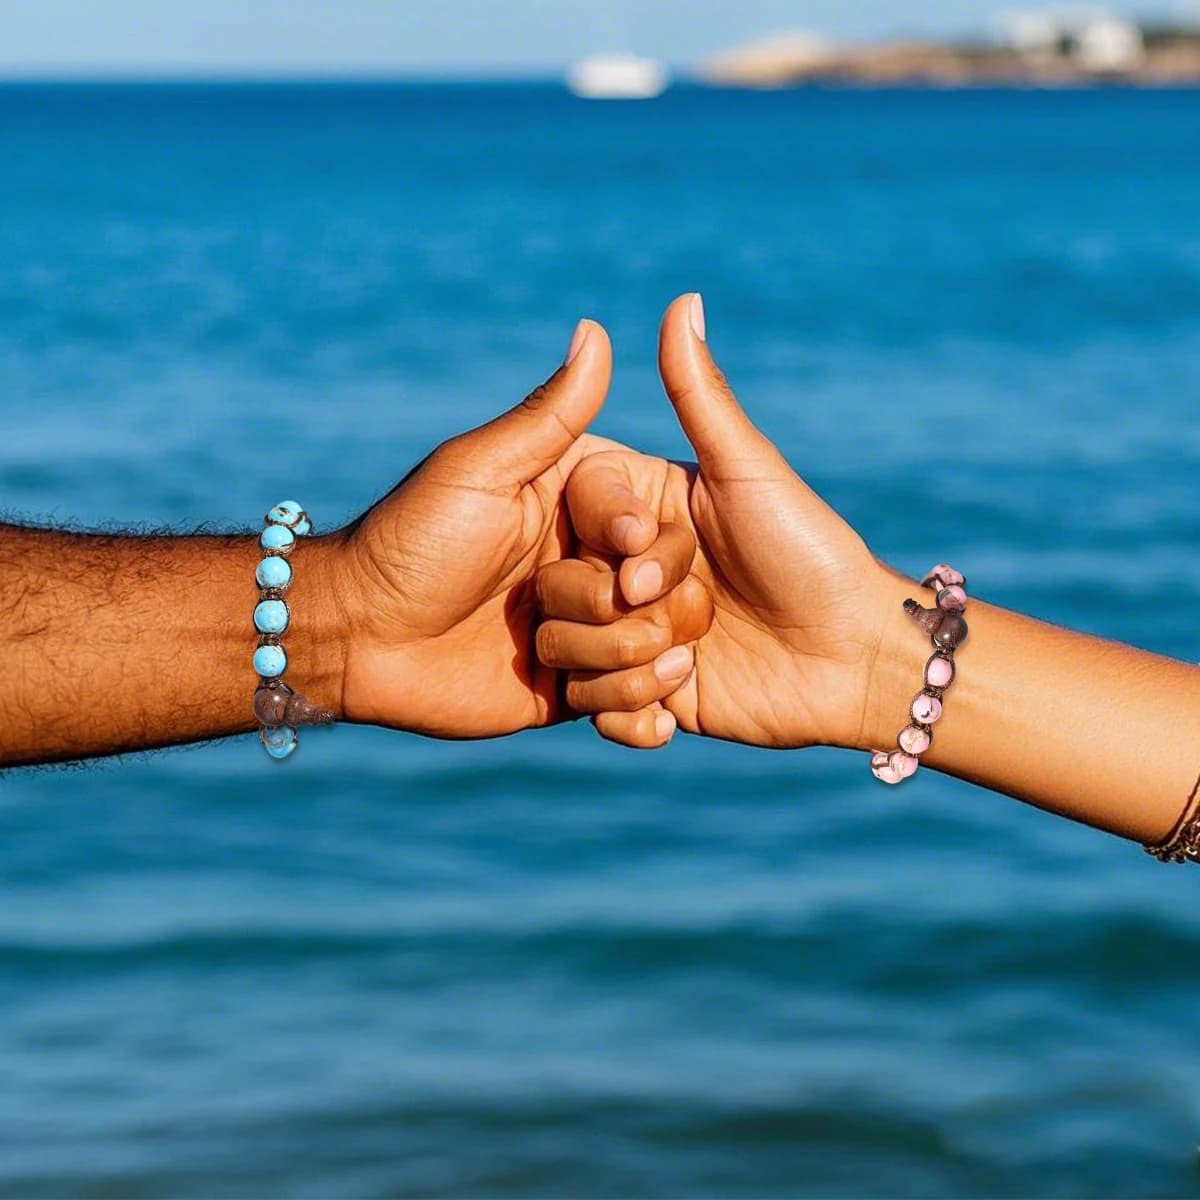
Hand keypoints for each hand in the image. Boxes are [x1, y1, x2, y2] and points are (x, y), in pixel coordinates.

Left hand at [326, 320, 701, 739]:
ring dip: (614, 665)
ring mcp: (593, 630)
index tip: (618, 559)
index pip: (664, 531)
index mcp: (588, 511)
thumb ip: (548, 414)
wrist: (359, 639)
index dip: (648, 551)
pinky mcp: (580, 686)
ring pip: (662, 653)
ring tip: (549, 659)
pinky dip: (629, 712)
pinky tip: (582, 701)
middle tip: (549, 615)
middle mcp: (599, 566)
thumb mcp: (480, 472)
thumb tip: (596, 328)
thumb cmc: (413, 543)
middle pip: (675, 596)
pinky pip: (640, 704)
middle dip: (624, 617)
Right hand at [536, 294, 896, 750]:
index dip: (611, 541)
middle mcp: (620, 571)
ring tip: (694, 660)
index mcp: (637, 511)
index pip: (577, 515)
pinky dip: (629, 713)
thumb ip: (702, 396)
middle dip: (628, 613)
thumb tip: (683, 299)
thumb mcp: (749, 473)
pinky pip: (595, 709)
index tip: (653, 558)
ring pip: (566, 652)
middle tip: (695, 614)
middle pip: (560, 590)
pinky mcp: (641, 694)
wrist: (852, 658)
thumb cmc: (808, 553)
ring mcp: (627, 635)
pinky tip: (681, 700)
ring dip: (631, 664)